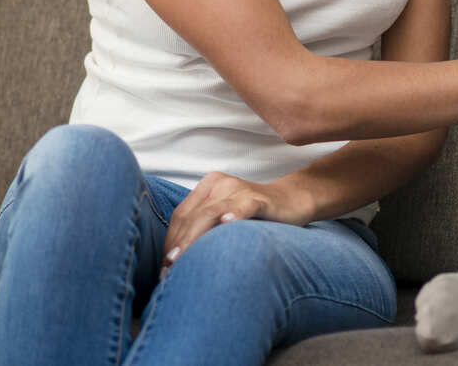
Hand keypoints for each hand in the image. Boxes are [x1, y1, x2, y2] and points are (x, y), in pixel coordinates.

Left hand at [160, 171, 312, 274]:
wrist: (293, 200)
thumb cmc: (255, 217)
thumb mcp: (224, 218)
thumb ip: (203, 230)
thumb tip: (175, 262)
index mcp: (208, 187)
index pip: (181, 215)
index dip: (170, 241)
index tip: (164, 268)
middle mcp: (221, 184)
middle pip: (192, 216)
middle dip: (178, 245)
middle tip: (169, 271)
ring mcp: (241, 190)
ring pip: (211, 214)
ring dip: (193, 239)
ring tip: (182, 259)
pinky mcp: (261, 199)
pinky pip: (244, 207)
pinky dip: (234, 216)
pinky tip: (226, 225)